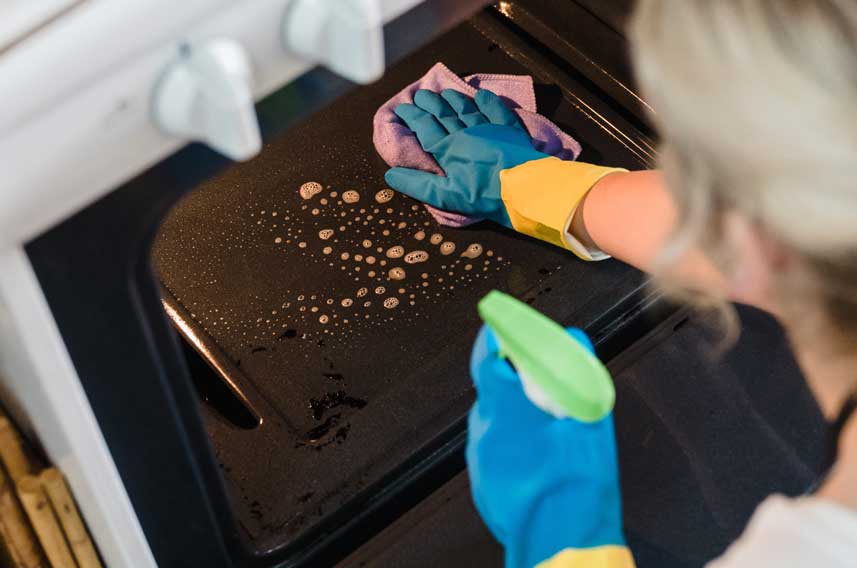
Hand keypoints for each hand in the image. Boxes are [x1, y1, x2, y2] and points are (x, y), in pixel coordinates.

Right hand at [385, 88, 626, 257]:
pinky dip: (487, 101)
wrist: (526, 189)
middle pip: (443, 113)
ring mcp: (489, 129)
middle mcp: (465, 132)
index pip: (424, 127)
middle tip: (419, 95)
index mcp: (448, 149)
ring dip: (453, 99)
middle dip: (429, 103)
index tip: (401, 108)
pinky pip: (495, 111)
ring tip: (443, 92)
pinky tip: (481, 95)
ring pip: (466, 108)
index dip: (412, 117)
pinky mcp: (509, 130)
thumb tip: (391, 175)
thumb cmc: (484, 195)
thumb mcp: (446, 196)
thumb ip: (418, 184)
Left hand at [467, 325, 633, 566]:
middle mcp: (485, 428)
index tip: (498, 328)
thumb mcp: (590, 417)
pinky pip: (492, 451)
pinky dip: (509, 445)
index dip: (492, 339)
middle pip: (490, 391)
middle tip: (535, 380)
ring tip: (543, 425)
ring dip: (511, 416)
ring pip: (492, 422)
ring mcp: (480, 458)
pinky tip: (535, 456)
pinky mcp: (482, 482)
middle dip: (509, 381)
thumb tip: (574, 340)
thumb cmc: (576, 482)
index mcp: (506, 405)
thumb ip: (579, 371)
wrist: (561, 539)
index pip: (485, 357)